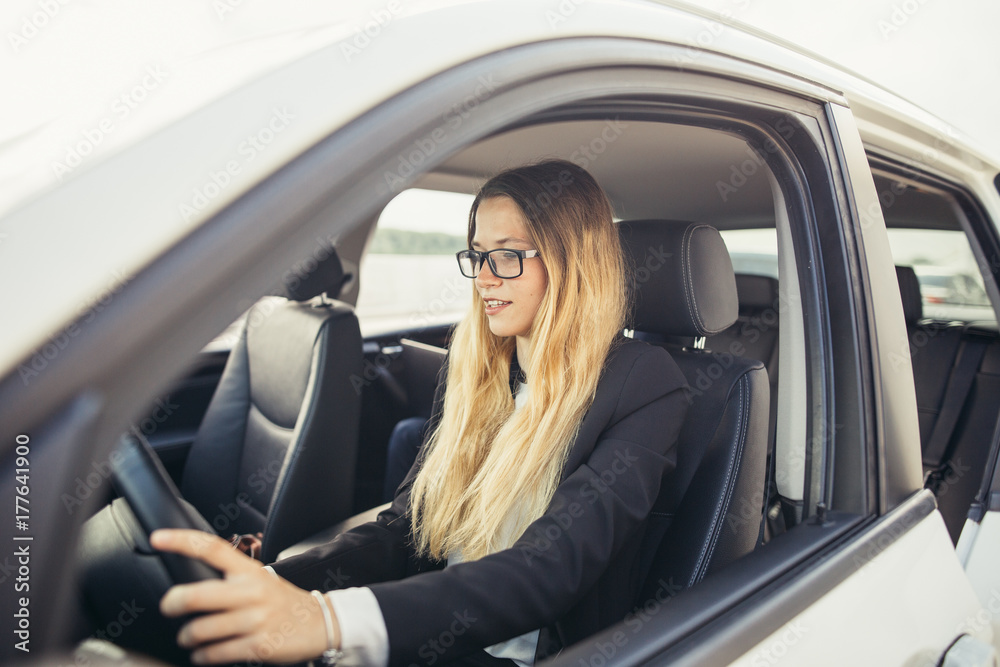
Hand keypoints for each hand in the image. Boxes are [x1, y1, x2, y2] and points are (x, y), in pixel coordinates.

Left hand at [151, 529, 337, 664]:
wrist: (318, 623)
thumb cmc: (282, 601)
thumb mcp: (261, 579)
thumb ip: (231, 577)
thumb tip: (190, 584)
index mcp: (250, 571)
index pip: (212, 549)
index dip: (182, 541)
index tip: (158, 538)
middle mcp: (252, 592)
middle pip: (196, 595)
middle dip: (172, 604)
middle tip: (168, 607)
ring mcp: (255, 620)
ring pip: (200, 630)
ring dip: (186, 637)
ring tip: (189, 637)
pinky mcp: (257, 646)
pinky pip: (214, 653)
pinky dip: (201, 656)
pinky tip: (203, 654)